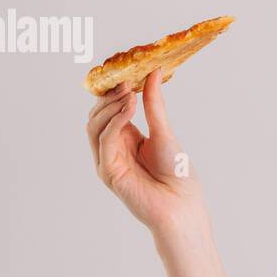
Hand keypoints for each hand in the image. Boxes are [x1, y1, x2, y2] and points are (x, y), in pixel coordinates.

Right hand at [87, 69, 206, 232]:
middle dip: (109, 97)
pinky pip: (104, 141)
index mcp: (125, 137)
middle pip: (96, 116)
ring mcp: (108, 160)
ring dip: (109, 107)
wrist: (182, 204)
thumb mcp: (164, 131)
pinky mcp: (108, 172)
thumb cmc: (177, 173)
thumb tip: (154, 72)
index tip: (125, 73)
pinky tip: (128, 109)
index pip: (108, 109)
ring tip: (128, 93)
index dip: (112, 91)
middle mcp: (113, 148)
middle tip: (125, 82)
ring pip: (94, 126)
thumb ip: (154, 104)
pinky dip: (114, 122)